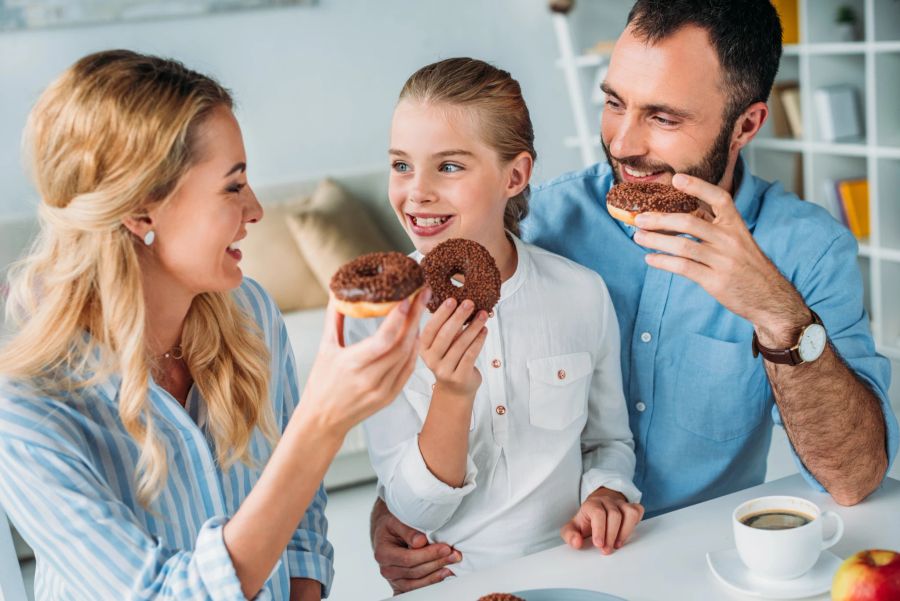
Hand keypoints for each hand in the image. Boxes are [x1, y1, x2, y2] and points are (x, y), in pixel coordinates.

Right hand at [298, 290, 428, 435]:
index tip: (407, 298)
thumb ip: (334, 319)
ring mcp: (382, 390)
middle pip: (401, 345)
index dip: (398, 318)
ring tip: (419, 312)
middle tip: (422, 296)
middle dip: (414, 318)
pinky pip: (408, 370)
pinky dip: (414, 351)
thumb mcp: (325, 349)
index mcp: (352, 364)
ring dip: (416, 332)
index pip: (383, 339)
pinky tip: (416, 336)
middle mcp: (370, 379)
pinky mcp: (390, 397)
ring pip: (408, 356)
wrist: (323, 420)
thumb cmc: (321, 383)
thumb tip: (338, 293)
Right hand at [371, 498, 460, 593]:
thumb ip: (407, 530)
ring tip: (451, 566)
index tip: (445, 548)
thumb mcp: (395, 521)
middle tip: (454, 555)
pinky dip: (431, 581)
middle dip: (437, 563)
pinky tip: (443, 574)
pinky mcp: (402, 584)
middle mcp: (387, 569)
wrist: (386, 532)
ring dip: (436, 575)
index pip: (408, 558)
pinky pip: (417, 587)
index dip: (428, 555)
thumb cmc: (391, 525)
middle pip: (415, 571)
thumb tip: (420, 541)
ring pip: (417, 582)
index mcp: (383, 553)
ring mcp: (394, 579)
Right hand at [419, 297, 488, 398]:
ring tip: (483, 314)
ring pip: (460, 344)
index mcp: (423, 349)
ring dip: (473, 327)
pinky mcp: (459, 377)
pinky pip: (470, 355)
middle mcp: (430, 360)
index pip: (430, 329)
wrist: (456, 390)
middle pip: (445, 335)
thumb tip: (459, 302)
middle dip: (458, 317)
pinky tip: (485, 330)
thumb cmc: (450, 360)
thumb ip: (446, 328)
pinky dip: (479, 341)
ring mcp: (444, 370)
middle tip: (470, 303)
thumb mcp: (443, 345)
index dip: (441, 314)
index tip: (452, 300)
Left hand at [561, 487, 643, 554]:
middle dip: (611, 535)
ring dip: (624, 532)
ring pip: (629, 513)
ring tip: (616, 545)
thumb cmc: (587, 520)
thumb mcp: (574, 527)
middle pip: (614, 515)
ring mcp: (621, 503)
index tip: (598, 544)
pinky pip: (637, 511)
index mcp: (592, 504)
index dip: (599, 529)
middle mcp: (607, 501)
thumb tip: (577, 543)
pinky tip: (625, 534)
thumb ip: (570, 535)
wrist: (598, 506)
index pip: (598, 513)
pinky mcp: (631, 506)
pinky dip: (634, 524)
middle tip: (606, 550)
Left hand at [633, 173, 808, 346]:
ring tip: (638, 237)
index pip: (719, 198)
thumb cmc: (748, 267)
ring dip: (656, 240)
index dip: (698, 186)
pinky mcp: (716, 281)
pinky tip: (650, 258)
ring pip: (683, 245)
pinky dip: (664, 262)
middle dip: (660, 219)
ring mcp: (723, 261)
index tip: (676, 179)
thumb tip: (678, 217)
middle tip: (639, 218)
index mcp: (736, 225)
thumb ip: (715, 227)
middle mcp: (730, 240)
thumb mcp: (738, 241)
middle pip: (690, 222)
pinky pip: (684, 267)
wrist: (770, 298)